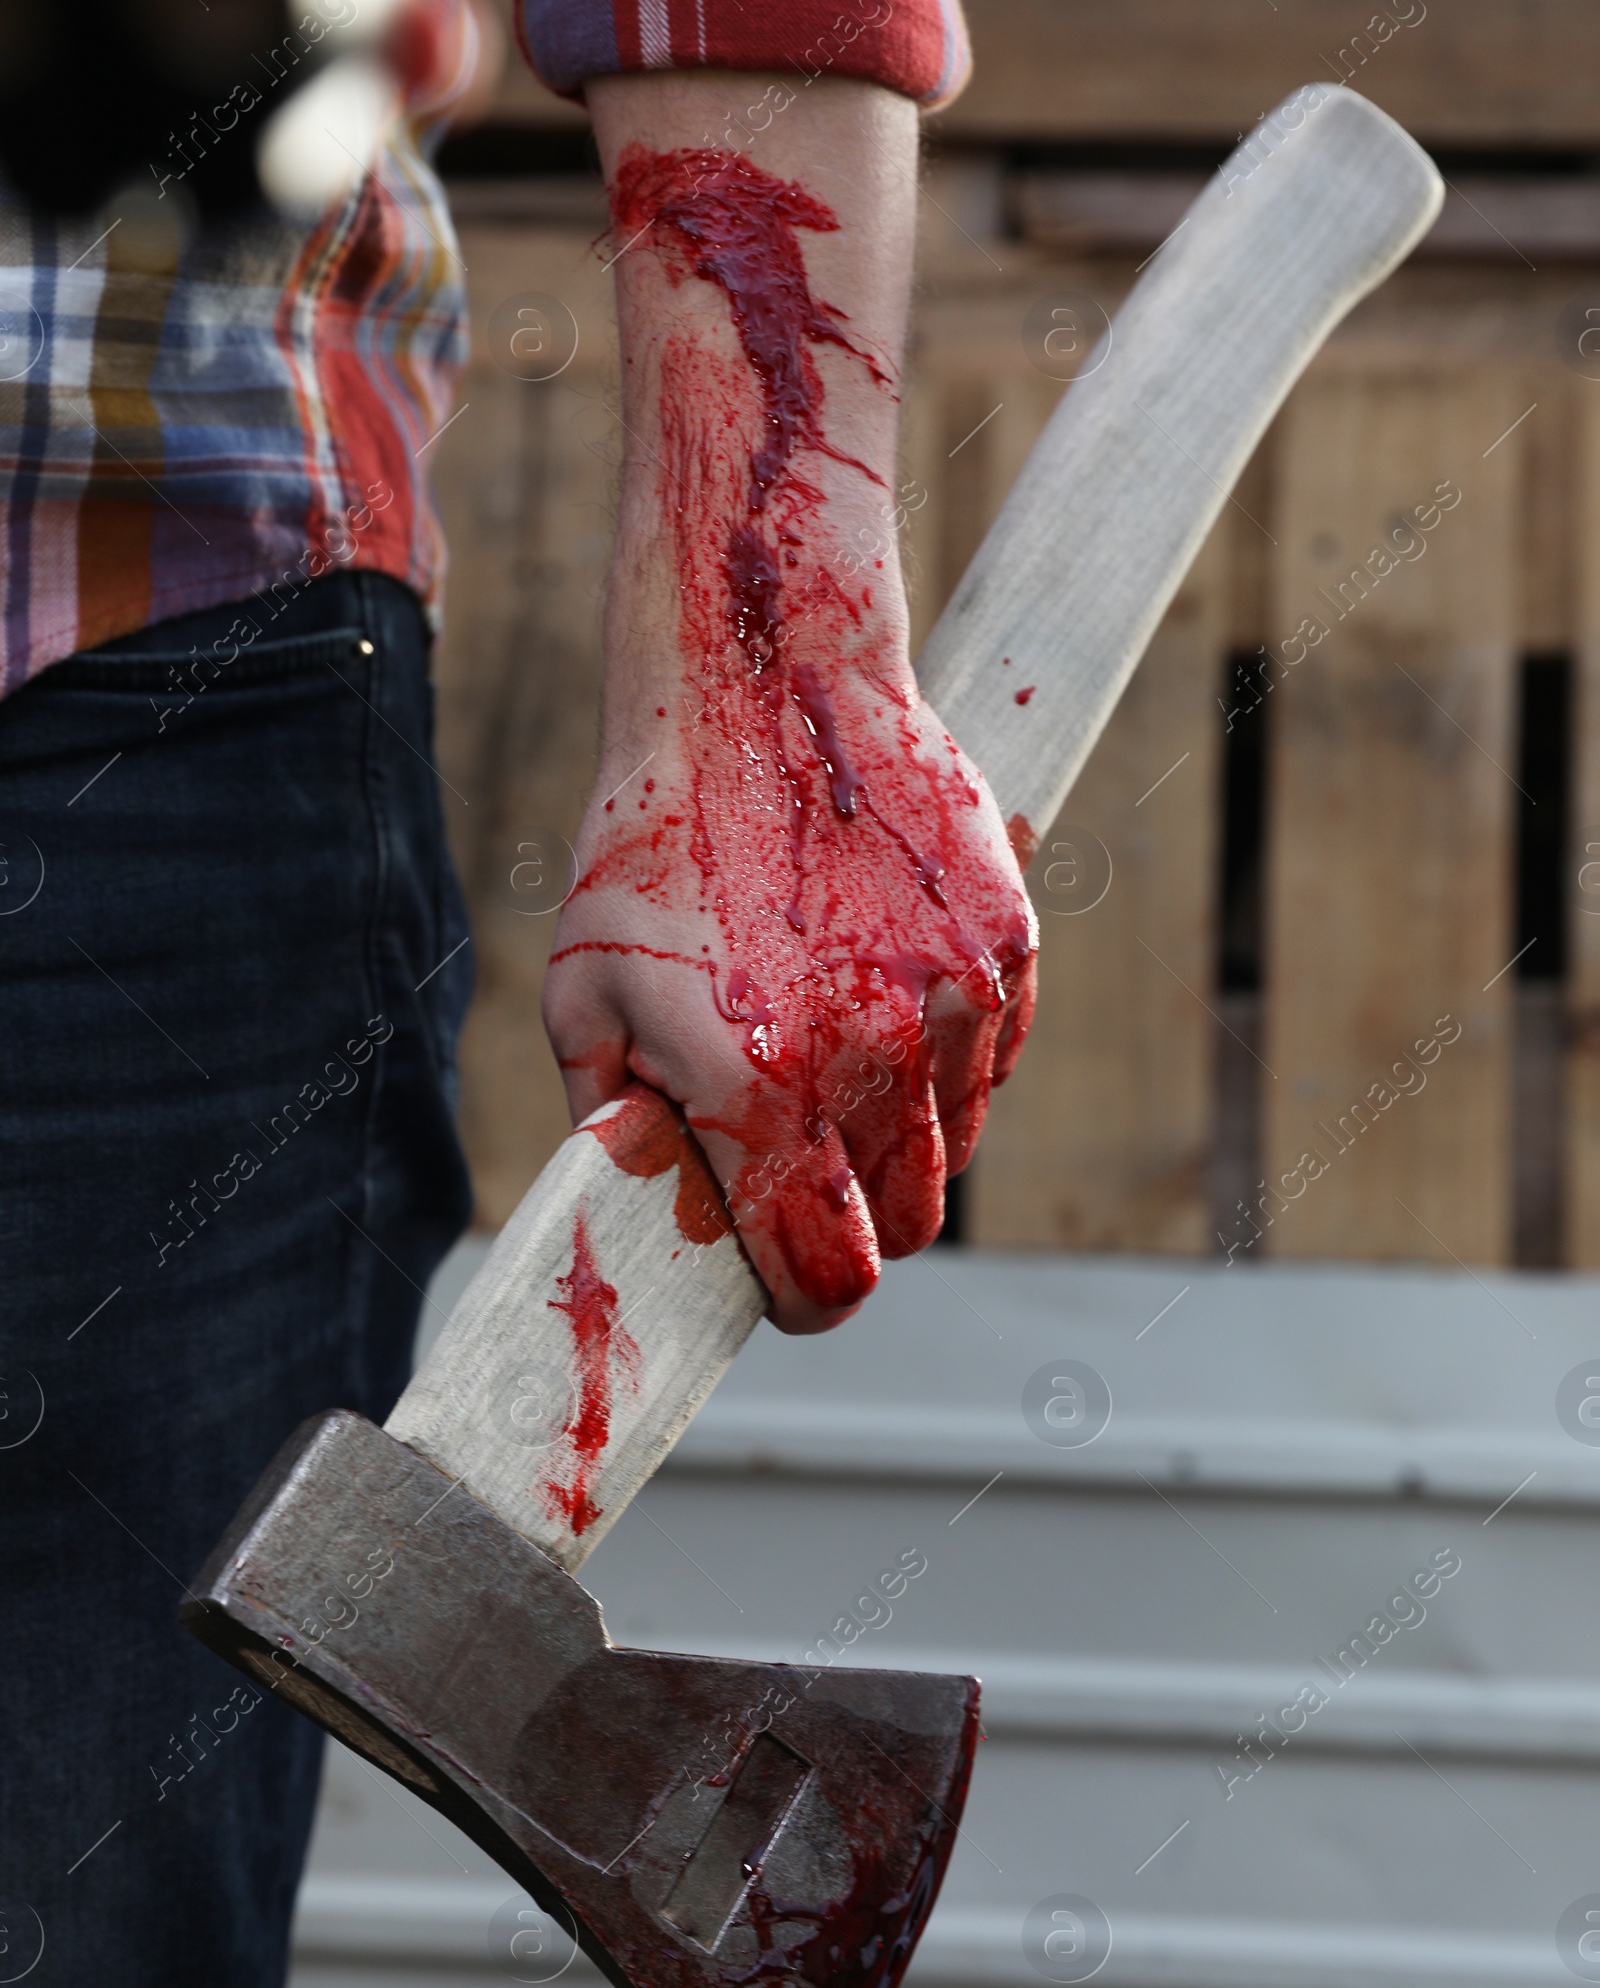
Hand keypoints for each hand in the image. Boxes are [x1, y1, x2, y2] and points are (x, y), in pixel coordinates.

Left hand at [543, 74, 1036, 1333]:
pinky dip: (947, 1063)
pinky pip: (990, 1068)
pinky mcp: (1009, 952)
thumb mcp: (584, 993)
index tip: (786, 1286)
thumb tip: (661, 1220)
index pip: (824, 1277)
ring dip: (897, 1136)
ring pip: (951, 1152)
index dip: (803, 1301)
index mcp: (757, 1088)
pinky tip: (882, 985)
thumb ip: (620, 1129)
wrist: (763, 686)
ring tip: (830, 1040)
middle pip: (903, 1230)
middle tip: (799, 1159)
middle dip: (852, 1220)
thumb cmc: (656, 844)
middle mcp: (871, 1062)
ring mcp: (955, 1007)